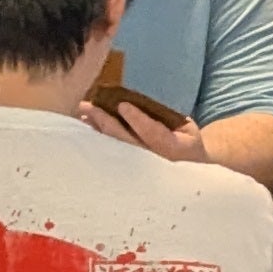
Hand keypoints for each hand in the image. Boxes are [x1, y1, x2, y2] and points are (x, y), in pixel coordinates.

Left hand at [78, 98, 206, 165]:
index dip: (137, 120)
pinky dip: (97, 137)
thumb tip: (140, 103)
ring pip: (114, 148)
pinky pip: (109, 152)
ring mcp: (140, 167)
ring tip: (84, 112)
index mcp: (174, 148)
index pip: (153, 134)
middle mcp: (155, 160)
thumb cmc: (186, 142)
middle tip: (90, 106)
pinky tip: (87, 125)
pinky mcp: (128, 168)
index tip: (122, 104)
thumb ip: (167, 118)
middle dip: (106, 122)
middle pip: (125, 142)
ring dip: (97, 129)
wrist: (188, 168)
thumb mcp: (186, 128)